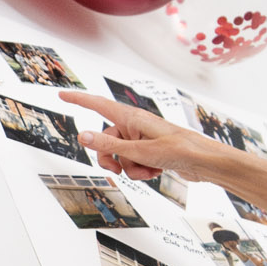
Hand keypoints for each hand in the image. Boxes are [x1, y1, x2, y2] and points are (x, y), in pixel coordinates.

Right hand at [56, 90, 211, 181]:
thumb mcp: (137, 151)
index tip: (63, 95)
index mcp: (130, 118)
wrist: (203, 161)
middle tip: (117, 169)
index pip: (98, 105)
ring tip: (149, 169)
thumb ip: (108, 144)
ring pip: (121, 155)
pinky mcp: (150, 150)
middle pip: (106, 141)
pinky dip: (142, 170)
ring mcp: (142, 139)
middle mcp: (134, 126)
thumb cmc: (178, 149)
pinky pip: (134, 162)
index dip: (79, 100)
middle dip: (111, 158)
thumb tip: (83, 136)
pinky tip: (156, 170)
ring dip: (131, 167)